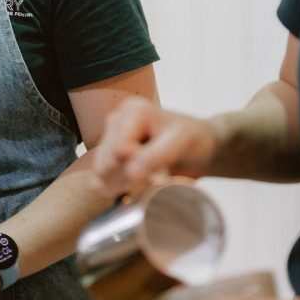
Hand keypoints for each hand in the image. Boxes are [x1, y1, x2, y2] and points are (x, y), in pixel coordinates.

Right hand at [92, 95, 218, 196]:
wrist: (200, 149)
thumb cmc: (192, 140)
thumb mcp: (180, 143)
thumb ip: (156, 156)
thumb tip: (130, 173)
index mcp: (132, 110)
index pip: (119, 150)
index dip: (137, 167)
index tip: (158, 172)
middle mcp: (116, 121)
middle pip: (107, 162)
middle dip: (129, 178)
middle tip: (155, 178)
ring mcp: (110, 139)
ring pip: (101, 173)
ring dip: (122, 185)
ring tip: (147, 180)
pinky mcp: (108, 157)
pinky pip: (99, 180)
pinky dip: (115, 189)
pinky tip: (134, 186)